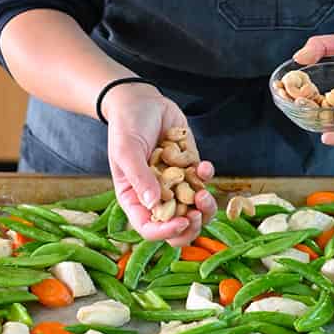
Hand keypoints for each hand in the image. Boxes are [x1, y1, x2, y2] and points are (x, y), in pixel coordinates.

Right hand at [103, 85, 217, 246]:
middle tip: (198, 213)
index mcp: (134, 199)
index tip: (182, 222)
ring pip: (195, 209)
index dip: (166, 231)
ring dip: (205, 207)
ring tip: (204, 194)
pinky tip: (204, 166)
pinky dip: (207, 177)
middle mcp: (155, 196)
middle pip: (176, 226)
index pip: (149, 227)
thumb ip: (140, 178)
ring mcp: (175, 183)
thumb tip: (154, 204)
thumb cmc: (126, 127)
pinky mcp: (190, 168)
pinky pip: (203, 181)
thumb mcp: (127, 151)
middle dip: (191, 226)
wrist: (141, 101)